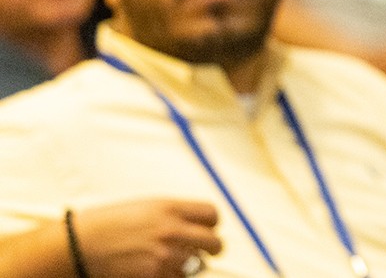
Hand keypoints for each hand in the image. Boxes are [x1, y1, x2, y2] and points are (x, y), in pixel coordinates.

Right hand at [73, 199, 220, 277]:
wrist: (79, 245)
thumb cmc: (106, 224)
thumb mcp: (146, 208)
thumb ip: (174, 215)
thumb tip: (196, 225)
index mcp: (170, 208)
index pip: (212, 215)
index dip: (212, 224)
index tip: (208, 230)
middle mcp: (172, 230)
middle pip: (214, 242)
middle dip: (211, 248)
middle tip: (206, 251)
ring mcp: (165, 255)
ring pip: (198, 265)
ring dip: (188, 264)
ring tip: (169, 260)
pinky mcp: (155, 275)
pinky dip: (172, 275)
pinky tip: (157, 269)